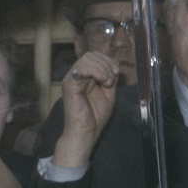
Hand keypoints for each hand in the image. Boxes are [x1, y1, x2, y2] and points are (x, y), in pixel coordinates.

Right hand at [52, 51, 119, 168]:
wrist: (86, 132)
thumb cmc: (95, 116)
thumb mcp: (107, 93)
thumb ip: (109, 78)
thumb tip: (113, 65)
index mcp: (82, 76)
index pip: (93, 56)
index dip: (107, 60)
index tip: (117, 73)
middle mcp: (74, 75)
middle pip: (90, 55)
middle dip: (106, 63)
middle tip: (112, 79)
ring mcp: (70, 79)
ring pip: (87, 59)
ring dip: (103, 69)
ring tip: (107, 83)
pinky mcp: (70, 85)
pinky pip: (82, 69)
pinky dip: (97, 72)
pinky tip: (103, 83)